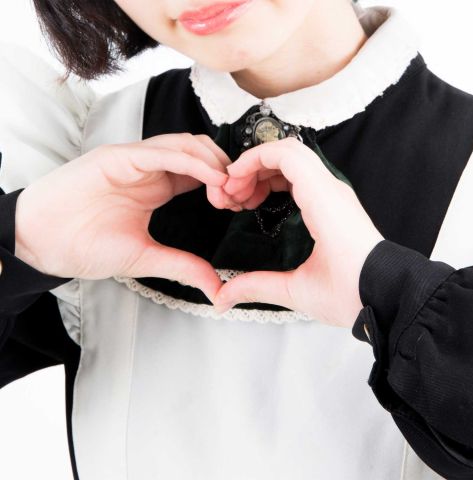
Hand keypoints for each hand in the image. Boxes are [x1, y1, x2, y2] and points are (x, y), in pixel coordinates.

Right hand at [14, 133, 236, 301]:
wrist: (40, 242)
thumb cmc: (85, 245)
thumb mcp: (145, 257)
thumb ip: (183, 266)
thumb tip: (216, 287)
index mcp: (158, 186)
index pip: (202, 172)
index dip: (225, 184)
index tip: (239, 206)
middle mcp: (149, 168)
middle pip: (200, 151)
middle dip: (226, 169)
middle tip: (238, 196)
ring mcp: (134, 160)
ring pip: (185, 144)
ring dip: (213, 162)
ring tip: (227, 189)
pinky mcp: (117, 157)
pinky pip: (162, 151)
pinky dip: (191, 160)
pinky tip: (211, 178)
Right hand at [212, 137, 384, 327]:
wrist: (389, 296)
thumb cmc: (354, 291)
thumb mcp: (299, 291)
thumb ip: (257, 287)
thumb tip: (224, 294)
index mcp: (323, 203)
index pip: (286, 155)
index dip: (253, 160)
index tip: (231, 179)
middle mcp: (332, 191)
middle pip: (288, 153)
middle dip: (254, 166)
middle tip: (233, 192)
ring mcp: (336, 195)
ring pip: (296, 163)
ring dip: (266, 174)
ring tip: (244, 200)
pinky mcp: (336, 204)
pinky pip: (304, 178)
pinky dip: (279, 182)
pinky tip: (264, 202)